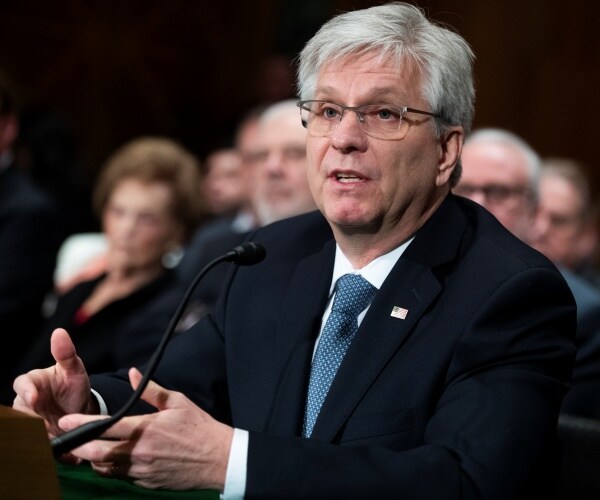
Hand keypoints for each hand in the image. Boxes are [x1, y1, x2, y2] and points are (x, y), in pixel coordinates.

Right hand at [12, 328, 95, 438]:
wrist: (81, 407)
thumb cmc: (73, 383)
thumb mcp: (74, 369)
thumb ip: (66, 353)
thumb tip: (59, 332)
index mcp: (33, 381)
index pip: (22, 384)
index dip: (27, 391)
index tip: (35, 398)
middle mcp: (26, 400)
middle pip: (19, 411)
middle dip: (30, 419)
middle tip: (45, 426)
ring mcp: (28, 418)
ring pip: (23, 428)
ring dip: (37, 435)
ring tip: (53, 437)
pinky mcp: (34, 435)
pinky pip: (31, 441)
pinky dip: (43, 445)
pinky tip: (56, 447)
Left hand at [58, 367, 233, 490]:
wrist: (218, 459)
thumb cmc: (199, 427)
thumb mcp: (178, 402)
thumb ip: (151, 389)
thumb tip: (133, 373)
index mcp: (146, 429)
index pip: (105, 427)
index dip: (82, 424)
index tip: (66, 421)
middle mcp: (140, 452)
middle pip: (97, 454)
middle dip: (78, 448)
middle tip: (67, 441)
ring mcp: (142, 470)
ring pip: (105, 469)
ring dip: (93, 460)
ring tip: (87, 450)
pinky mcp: (146, 483)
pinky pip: (120, 477)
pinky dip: (111, 469)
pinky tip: (111, 461)